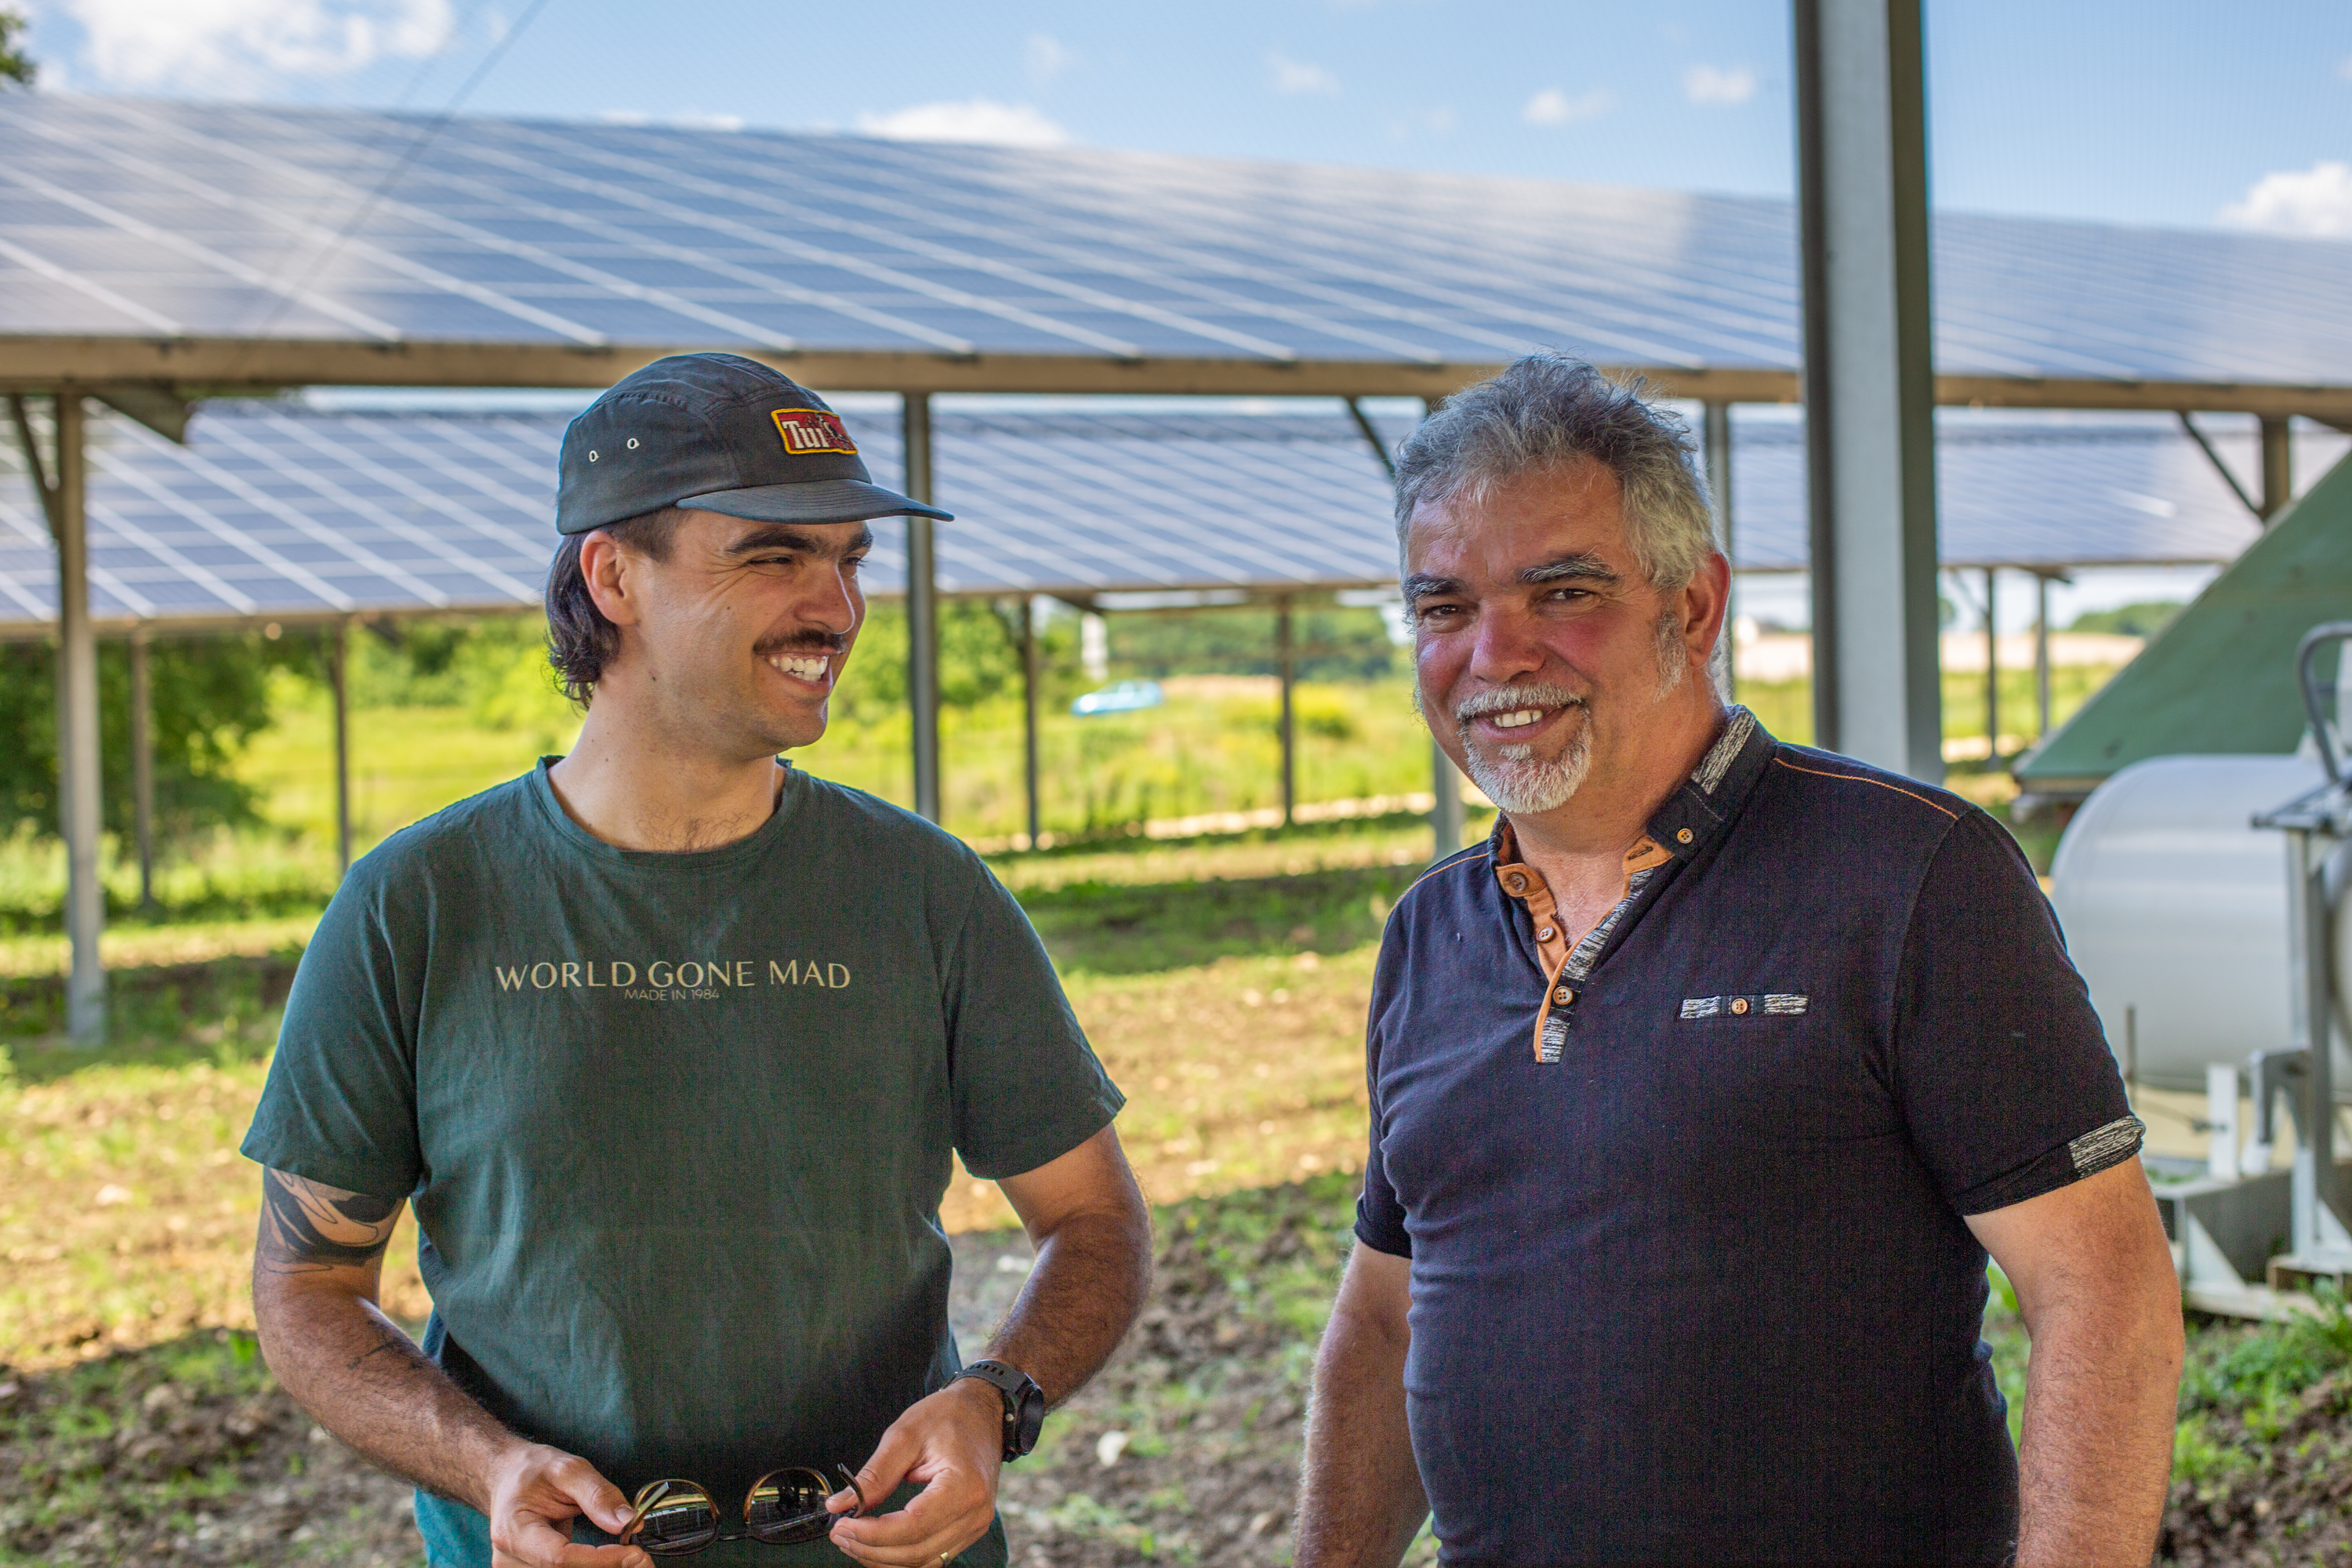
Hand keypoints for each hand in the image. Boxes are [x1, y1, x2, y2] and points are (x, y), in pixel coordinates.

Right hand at [485, 1441, 649, 1567]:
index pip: (559, 1558)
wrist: (506, 1477)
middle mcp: (510, 1559)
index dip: (600, 1560)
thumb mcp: (568, 1469)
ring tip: (631, 1558)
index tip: (633, 1552)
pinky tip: (613, 1560)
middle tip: (642, 1558)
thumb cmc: (532, 1470)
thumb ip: (598, 1494)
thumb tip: (627, 1522)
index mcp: (514, 1531)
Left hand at [826, 1378, 1005, 1566]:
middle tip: (838, 1533)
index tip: (842, 1524)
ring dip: (883, 1558)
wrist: (983, 1411)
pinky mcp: (968, 1530)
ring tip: (852, 1539)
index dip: (872, 1534)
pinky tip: (878, 1543)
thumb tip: (839, 1505)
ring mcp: (975, 1525)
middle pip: (916, 1552)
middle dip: (871, 1549)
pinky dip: (901, 1555)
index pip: (913, 1527)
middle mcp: (975, 1514)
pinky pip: (932, 1557)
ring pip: (923, 1562)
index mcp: (964, 1487)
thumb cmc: (948, 1416)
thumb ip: (874, 1475)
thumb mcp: (905, 1435)